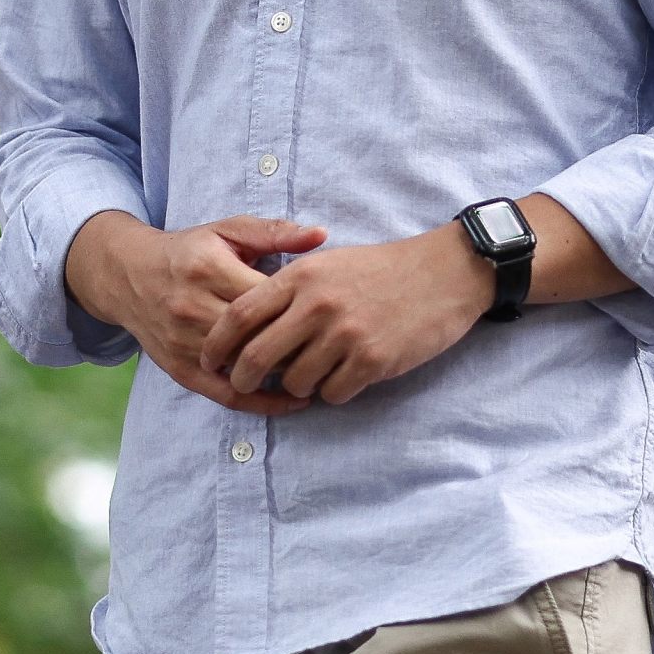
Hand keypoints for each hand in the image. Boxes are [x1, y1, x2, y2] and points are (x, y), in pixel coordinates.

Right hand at [68, 210, 327, 415]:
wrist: (129, 275)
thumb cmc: (190, 250)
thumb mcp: (228, 231)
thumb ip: (275, 233)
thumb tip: (322, 236)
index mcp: (208, 270)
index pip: (265, 298)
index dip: (301, 309)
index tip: (332, 313)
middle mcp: (192, 308)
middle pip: (256, 337)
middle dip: (296, 345)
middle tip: (334, 348)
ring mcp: (183, 342)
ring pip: (243, 368)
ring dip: (283, 375)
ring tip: (322, 374)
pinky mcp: (178, 368)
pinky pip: (224, 395)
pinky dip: (260, 403)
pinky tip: (291, 402)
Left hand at [200, 226, 492, 407]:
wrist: (444, 272)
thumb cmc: (383, 268)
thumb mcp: (329, 260)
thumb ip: (289, 284)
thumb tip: (250, 321)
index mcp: (301, 277)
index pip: (240, 315)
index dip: (216, 343)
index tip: (209, 359)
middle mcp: (317, 305)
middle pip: (257, 357)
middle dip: (243, 378)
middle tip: (245, 385)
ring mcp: (345, 335)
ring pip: (295, 381)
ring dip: (298, 384)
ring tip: (315, 371)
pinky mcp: (373, 361)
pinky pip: (333, 393)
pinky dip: (334, 390)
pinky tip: (347, 375)